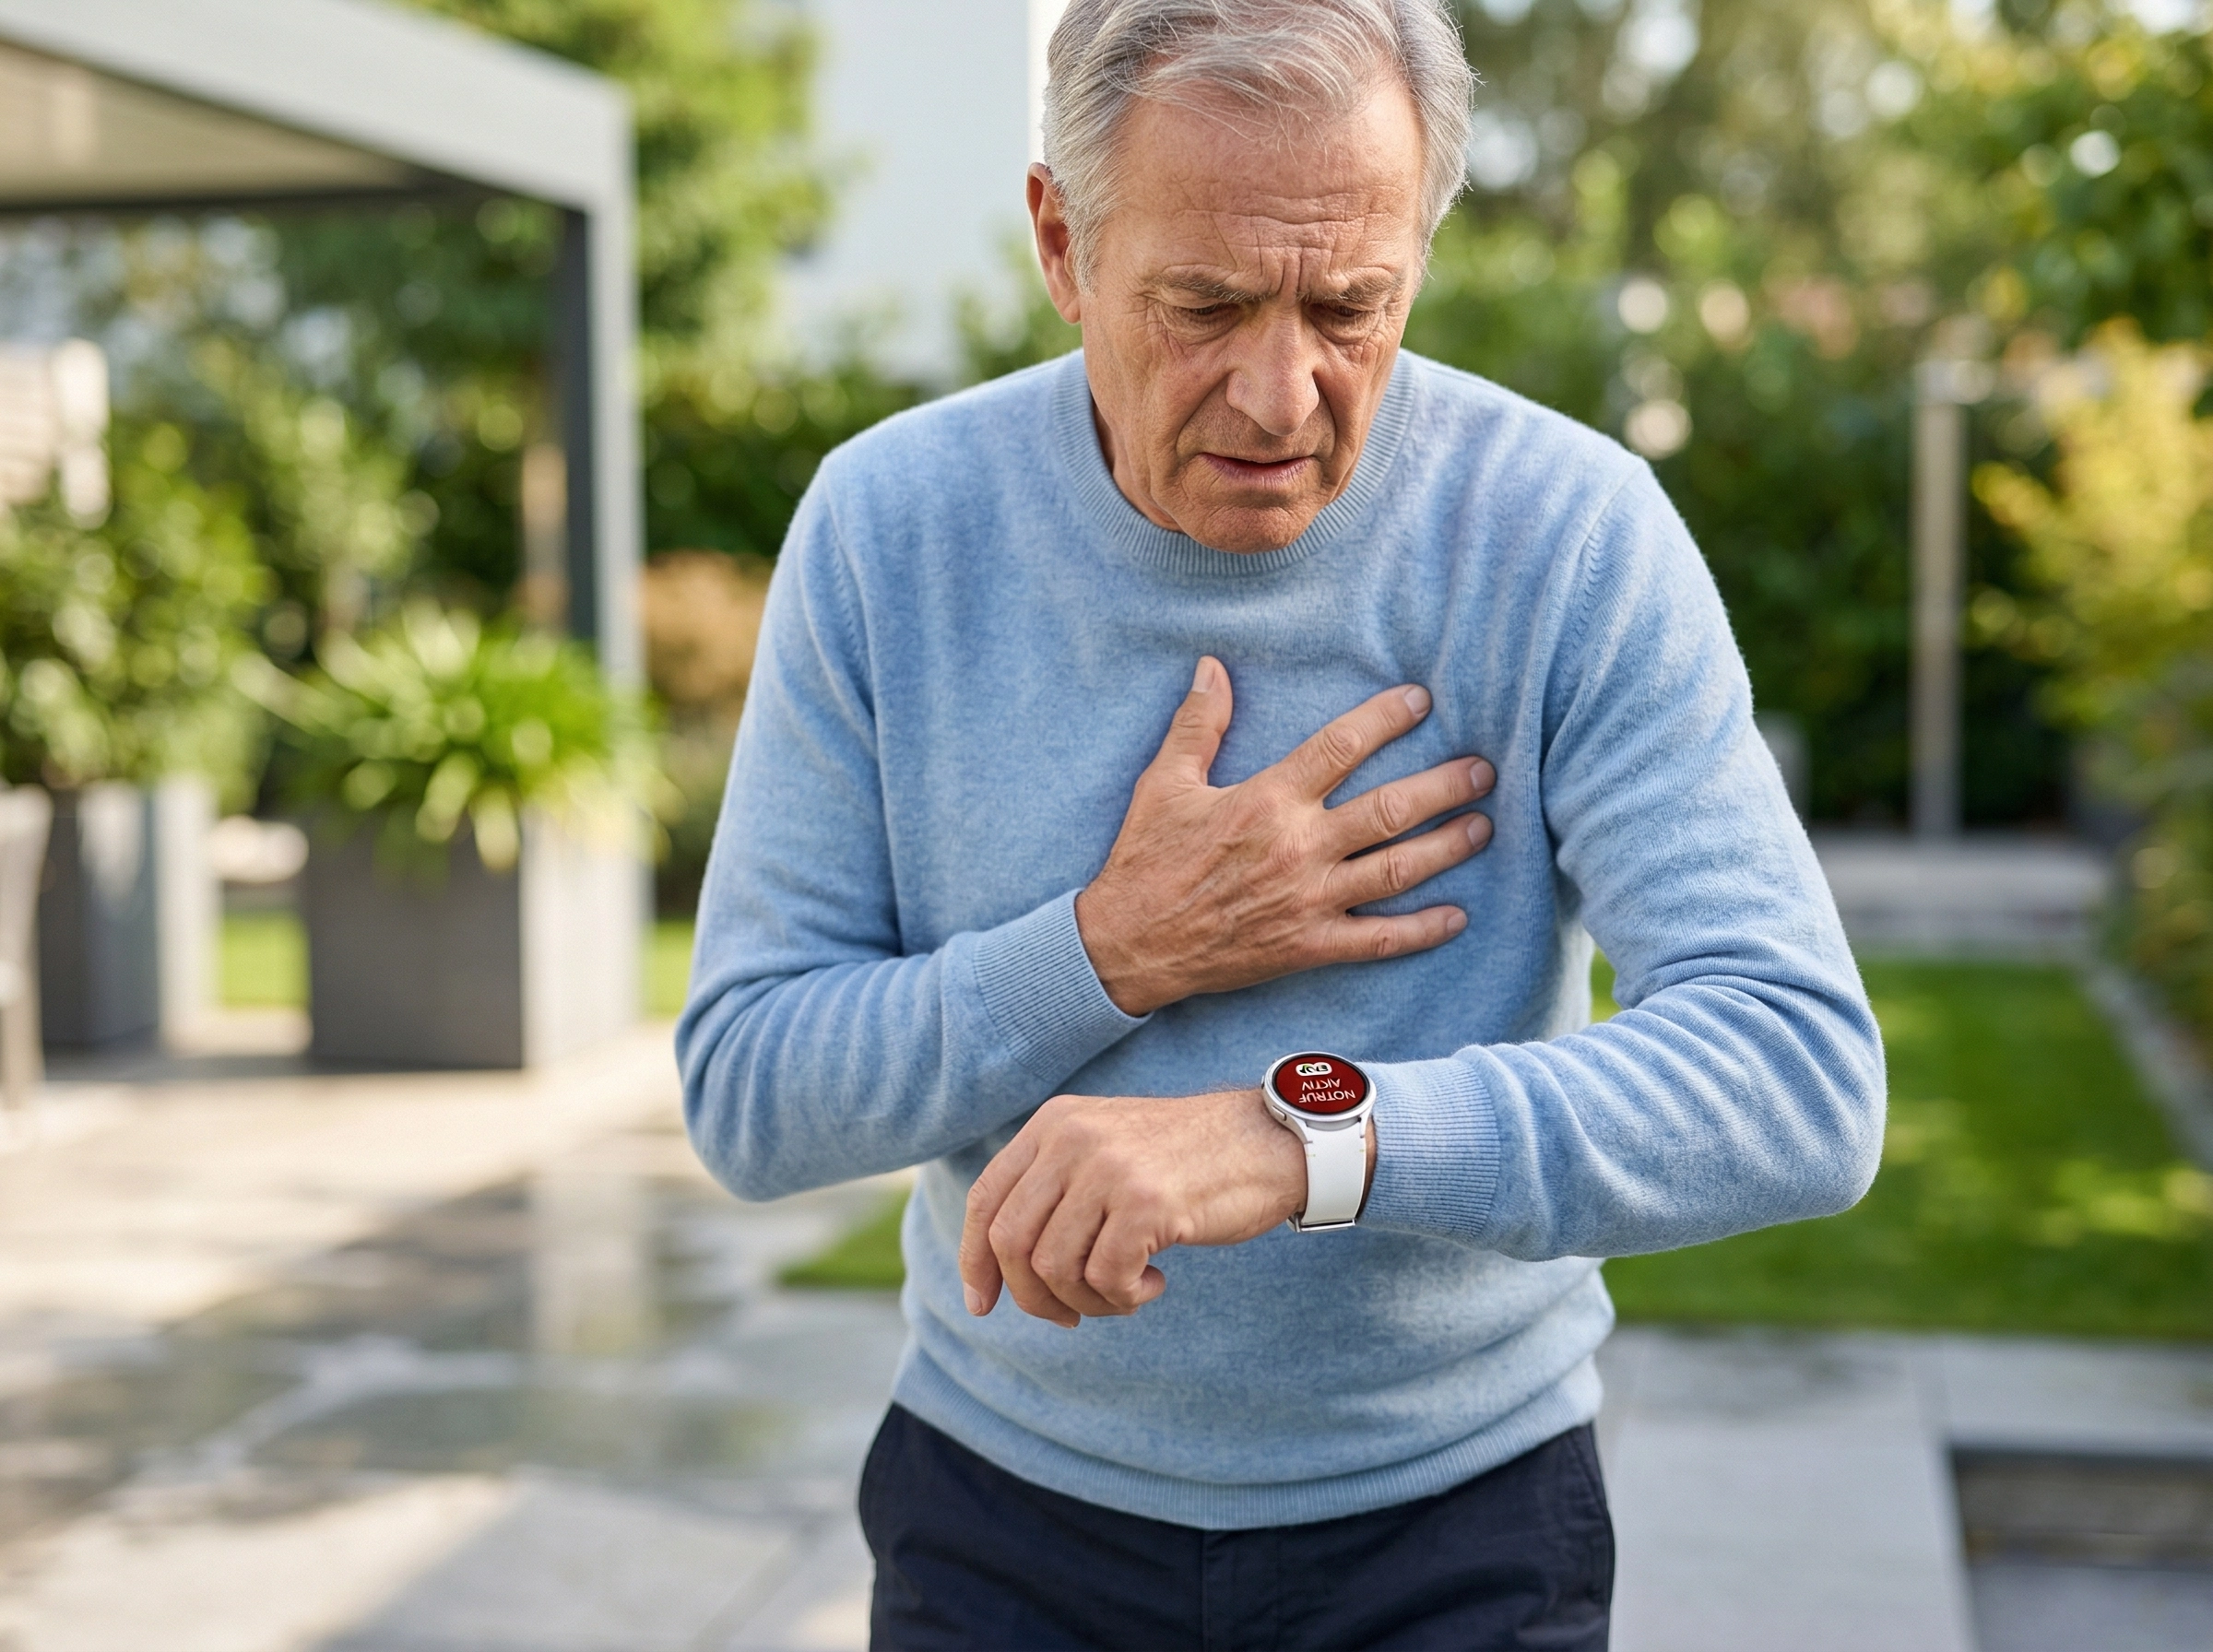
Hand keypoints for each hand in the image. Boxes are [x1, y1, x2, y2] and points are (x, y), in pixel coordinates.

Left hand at [961, 1088, 1368, 1326]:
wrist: (1269, 1142)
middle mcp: (1072, 1138)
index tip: (983, 1305)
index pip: (985, 1200)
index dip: (976, 1261)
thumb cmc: (1187, 1161)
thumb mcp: (1107, 1150)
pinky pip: (1106, 1278)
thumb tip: (999, 1270)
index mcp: (1054, 1123)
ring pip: (1054, 1269)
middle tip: (1073, 1314)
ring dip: (1088, 1300)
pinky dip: (1125, 1297)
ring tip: (1127, 1290)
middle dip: (1033, 1297)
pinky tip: (1155, 1282)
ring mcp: (1108, 1167)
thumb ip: (1054, 1187)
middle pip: (1010, 1243)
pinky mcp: (1146, 1202)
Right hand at [1075, 658, 1494, 1016]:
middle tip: (1484, 770)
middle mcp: (1299, 847)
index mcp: (1268, 801)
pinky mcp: (1309, 946)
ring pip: (1396, 869)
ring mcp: (1309, 900)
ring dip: (1446, 847)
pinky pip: (1379, 940)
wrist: (1128, 945)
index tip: (1422, 700)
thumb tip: (1211, 666)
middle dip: (1444, 786)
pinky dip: (1422, 930)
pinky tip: (1458, 916)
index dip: (1386, 718)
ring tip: (1484, 826)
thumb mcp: (1164, 783)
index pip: (1341, 746)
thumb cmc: (1145, 860)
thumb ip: (1198, 724)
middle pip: (1389, 809)